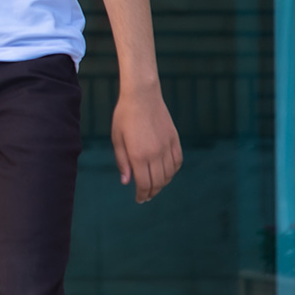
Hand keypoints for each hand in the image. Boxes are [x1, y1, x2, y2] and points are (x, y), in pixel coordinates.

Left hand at [110, 85, 181, 202]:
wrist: (142, 95)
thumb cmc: (124, 116)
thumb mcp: (117, 138)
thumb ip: (122, 161)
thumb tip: (126, 182)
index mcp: (138, 155)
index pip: (143, 184)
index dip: (142, 195)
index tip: (139, 199)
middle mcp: (155, 154)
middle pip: (157, 182)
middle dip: (151, 192)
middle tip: (146, 196)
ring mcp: (166, 147)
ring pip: (168, 175)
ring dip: (162, 184)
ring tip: (155, 186)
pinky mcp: (174, 139)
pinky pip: (177, 162)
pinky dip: (172, 171)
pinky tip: (166, 173)